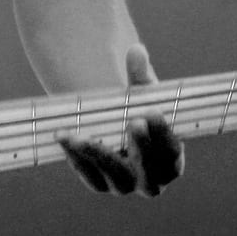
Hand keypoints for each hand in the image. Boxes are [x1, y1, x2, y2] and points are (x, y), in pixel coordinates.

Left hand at [59, 44, 184, 195]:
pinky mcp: (98, 182)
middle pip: (149, 177)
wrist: (114, 123)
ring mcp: (123, 185)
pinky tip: (64, 136)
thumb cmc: (137, 107)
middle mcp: (151, 181)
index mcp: (171, 160)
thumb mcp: (140, 90)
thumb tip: (136, 50)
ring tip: (82, 136)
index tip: (152, 111)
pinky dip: (75, 155)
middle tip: (133, 122)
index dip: (164, 135)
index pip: (172, 154)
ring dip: (99, 156)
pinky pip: (88, 174)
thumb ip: (140, 73)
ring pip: (117, 180)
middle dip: (142, 149)